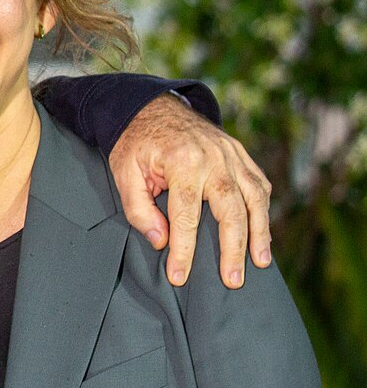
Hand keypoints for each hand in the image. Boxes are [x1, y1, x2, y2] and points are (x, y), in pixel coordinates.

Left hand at [109, 94, 272, 286]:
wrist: (151, 107)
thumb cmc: (135, 144)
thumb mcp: (123, 174)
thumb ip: (139, 210)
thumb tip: (161, 242)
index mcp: (182, 163)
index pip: (186, 216)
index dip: (184, 250)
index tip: (180, 276)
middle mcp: (214, 158)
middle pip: (231, 210)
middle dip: (233, 249)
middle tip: (232, 280)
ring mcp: (231, 154)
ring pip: (255, 198)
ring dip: (259, 233)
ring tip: (259, 262)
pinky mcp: (240, 153)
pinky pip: (259, 183)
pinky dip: (263, 209)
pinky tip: (262, 232)